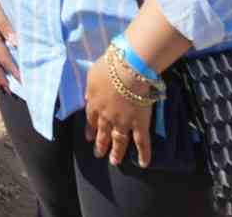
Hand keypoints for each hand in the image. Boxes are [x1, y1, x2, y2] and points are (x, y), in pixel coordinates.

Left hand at [84, 53, 154, 167]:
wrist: (128, 71)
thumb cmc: (109, 68)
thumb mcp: (92, 76)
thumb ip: (90, 89)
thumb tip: (88, 98)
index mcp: (94, 103)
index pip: (90, 119)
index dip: (90, 128)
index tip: (89, 137)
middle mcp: (107, 117)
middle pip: (102, 133)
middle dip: (100, 144)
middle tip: (98, 154)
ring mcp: (123, 122)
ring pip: (119, 140)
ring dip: (116, 152)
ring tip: (114, 161)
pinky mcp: (140, 124)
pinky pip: (142, 142)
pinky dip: (144, 154)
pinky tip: (143, 163)